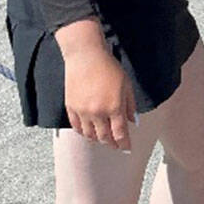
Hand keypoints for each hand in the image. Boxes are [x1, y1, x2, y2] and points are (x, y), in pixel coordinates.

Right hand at [58, 23, 135, 148]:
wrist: (85, 55)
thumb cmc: (108, 67)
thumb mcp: (126, 85)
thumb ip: (130, 106)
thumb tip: (133, 122)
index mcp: (114, 107)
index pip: (120, 134)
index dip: (124, 144)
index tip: (127, 148)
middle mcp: (98, 113)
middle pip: (105, 138)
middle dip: (112, 144)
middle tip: (116, 145)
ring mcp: (83, 111)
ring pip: (90, 135)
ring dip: (97, 139)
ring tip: (102, 138)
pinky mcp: (71, 107)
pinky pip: (76, 127)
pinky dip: (83, 132)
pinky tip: (88, 132)